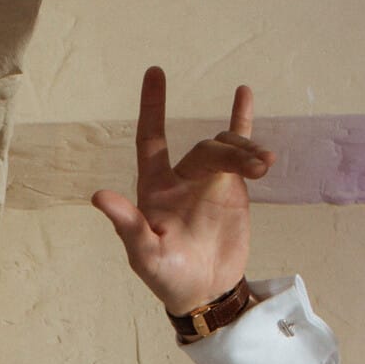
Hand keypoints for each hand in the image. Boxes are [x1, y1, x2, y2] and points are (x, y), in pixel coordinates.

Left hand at [91, 66, 272, 314]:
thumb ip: (126, 224)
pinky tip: (243, 95)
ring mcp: (208, 181)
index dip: (153, 107)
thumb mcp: (144, 254)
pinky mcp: (233, 189)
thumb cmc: (167, 276)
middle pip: (204, 149)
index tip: (155, 71)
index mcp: (154, 189)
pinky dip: (243, 125)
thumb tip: (98, 197)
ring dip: (247, 151)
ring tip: (266, 164)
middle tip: (256, 168)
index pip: (151, 140)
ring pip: (227, 150)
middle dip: (229, 153)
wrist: (205, 291)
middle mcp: (181, 178)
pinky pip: (239, 150)